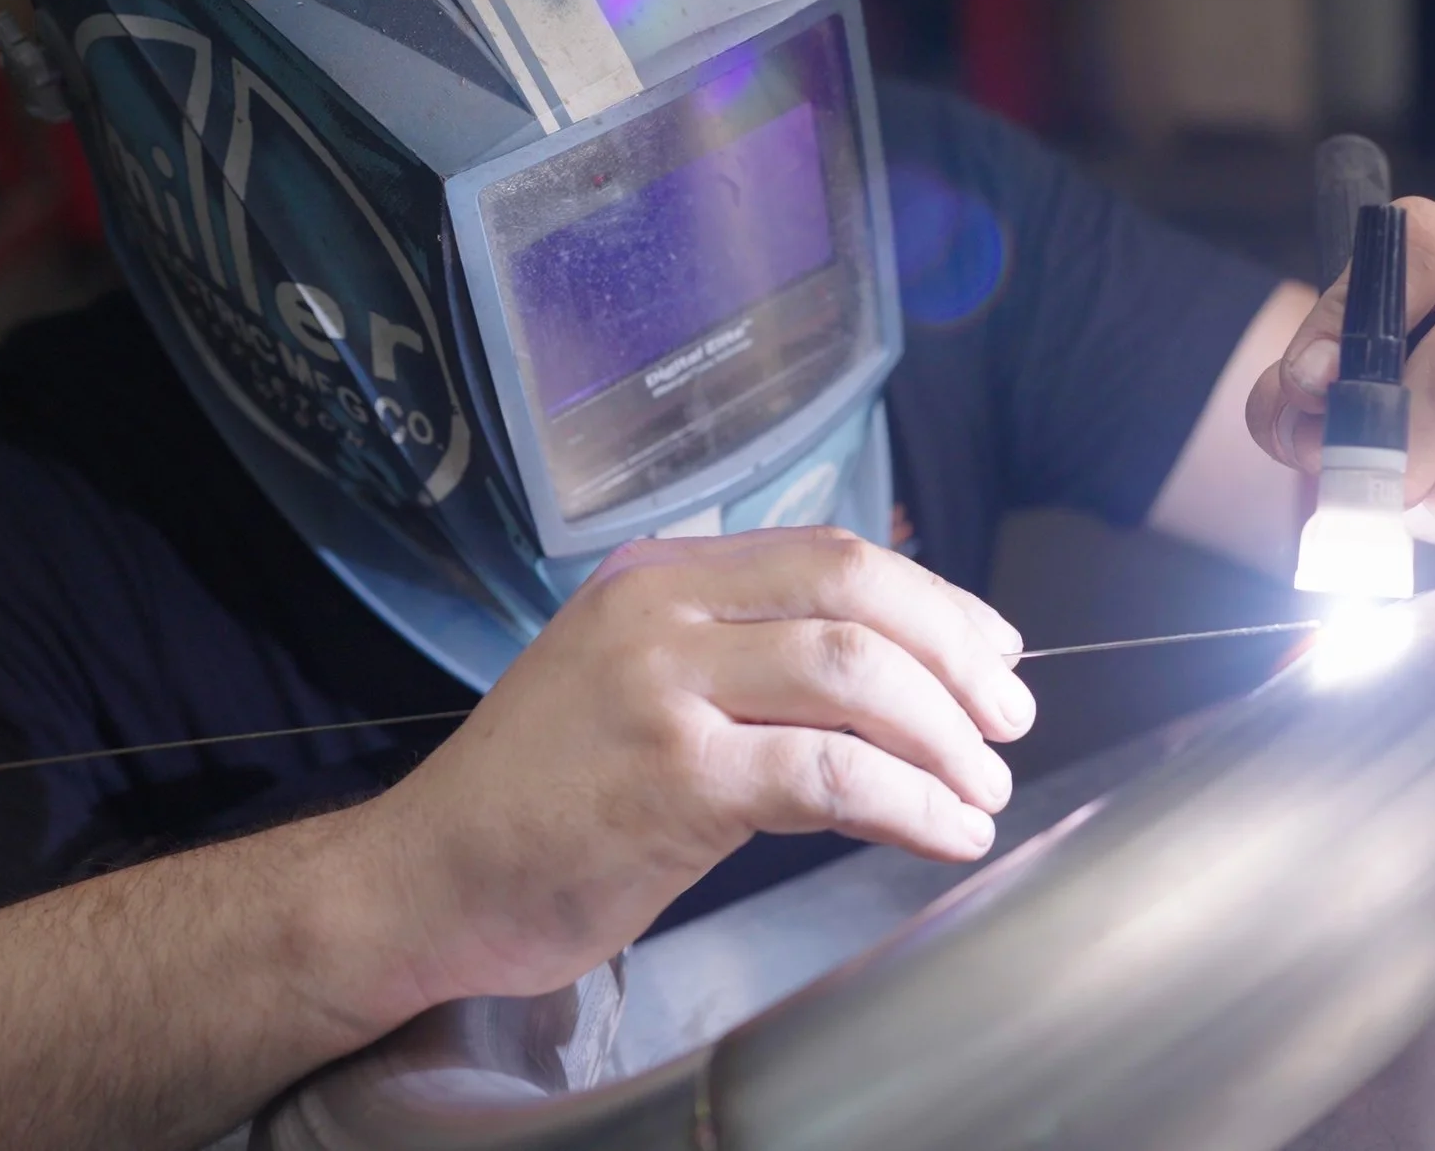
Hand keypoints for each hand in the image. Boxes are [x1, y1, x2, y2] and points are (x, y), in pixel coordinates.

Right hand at [351, 526, 1033, 1004]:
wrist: (423, 880)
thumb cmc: (543, 796)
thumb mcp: (638, 683)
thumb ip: (745, 657)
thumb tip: (903, 670)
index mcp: (660, 573)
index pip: (833, 554)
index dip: (935, 601)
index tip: (996, 652)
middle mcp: (660, 612)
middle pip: (858, 595)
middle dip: (959, 659)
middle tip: (1011, 722)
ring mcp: (662, 690)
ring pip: (857, 677)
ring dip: (947, 738)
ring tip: (984, 790)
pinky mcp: (671, 780)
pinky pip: (832, 775)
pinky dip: (911, 804)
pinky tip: (944, 833)